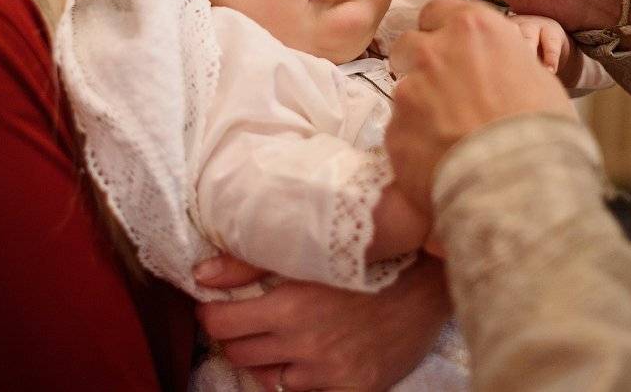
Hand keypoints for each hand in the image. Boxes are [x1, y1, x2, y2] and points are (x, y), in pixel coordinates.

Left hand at [194, 253, 449, 390]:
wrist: (429, 282)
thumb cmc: (367, 259)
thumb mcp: (308, 252)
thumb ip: (249, 263)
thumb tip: (201, 277)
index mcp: (290, 306)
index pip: (221, 325)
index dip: (213, 316)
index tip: (217, 309)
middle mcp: (306, 345)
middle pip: (240, 354)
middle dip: (238, 336)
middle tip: (252, 320)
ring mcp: (330, 373)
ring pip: (270, 378)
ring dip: (272, 359)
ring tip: (288, 337)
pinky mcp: (353, 389)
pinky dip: (304, 376)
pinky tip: (316, 354)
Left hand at [387, 0, 576, 212]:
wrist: (520, 184)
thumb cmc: (542, 131)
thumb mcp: (536, 77)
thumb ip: (502, 61)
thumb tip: (496, 71)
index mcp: (474, 28)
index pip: (438, 9)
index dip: (442, 31)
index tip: (451, 49)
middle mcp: (434, 50)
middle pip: (410, 45)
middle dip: (420, 64)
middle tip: (446, 93)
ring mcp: (410, 90)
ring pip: (403, 90)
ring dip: (419, 106)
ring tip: (448, 136)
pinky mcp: (394, 130)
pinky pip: (399, 130)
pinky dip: (413, 143)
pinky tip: (439, 160)